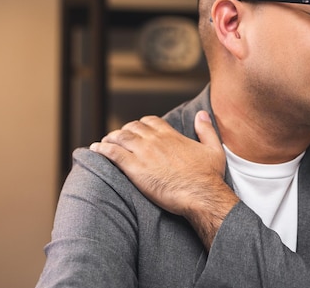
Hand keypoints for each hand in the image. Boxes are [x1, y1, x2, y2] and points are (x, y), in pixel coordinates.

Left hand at [89, 110, 238, 248]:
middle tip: (118, 139)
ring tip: (104, 143)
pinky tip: (95, 150)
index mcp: (171, 135)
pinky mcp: (134, 168)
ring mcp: (144, 153)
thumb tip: (202, 114)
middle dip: (123, 131)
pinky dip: (102, 149)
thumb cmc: (209, 177)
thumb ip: (206, 130)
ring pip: (120, 137)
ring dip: (110, 138)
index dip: (140, 125)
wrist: (201, 195)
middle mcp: (155, 140)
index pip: (150, 121)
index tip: (136, 131)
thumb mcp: (213, 149)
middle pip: (132, 128)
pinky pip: (112, 153)